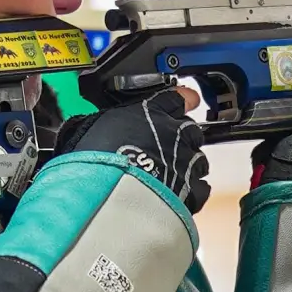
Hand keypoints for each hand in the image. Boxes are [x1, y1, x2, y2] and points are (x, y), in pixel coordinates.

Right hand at [54, 86, 210, 212]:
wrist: (109, 192)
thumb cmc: (95, 158)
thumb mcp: (90, 126)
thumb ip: (105, 123)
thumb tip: (94, 127)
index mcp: (152, 111)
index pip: (178, 96)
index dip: (183, 100)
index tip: (187, 100)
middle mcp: (174, 132)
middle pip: (192, 130)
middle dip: (184, 139)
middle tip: (167, 148)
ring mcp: (186, 160)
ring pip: (199, 159)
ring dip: (188, 166)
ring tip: (169, 175)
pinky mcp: (191, 189)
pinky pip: (200, 188)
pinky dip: (192, 192)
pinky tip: (178, 195)